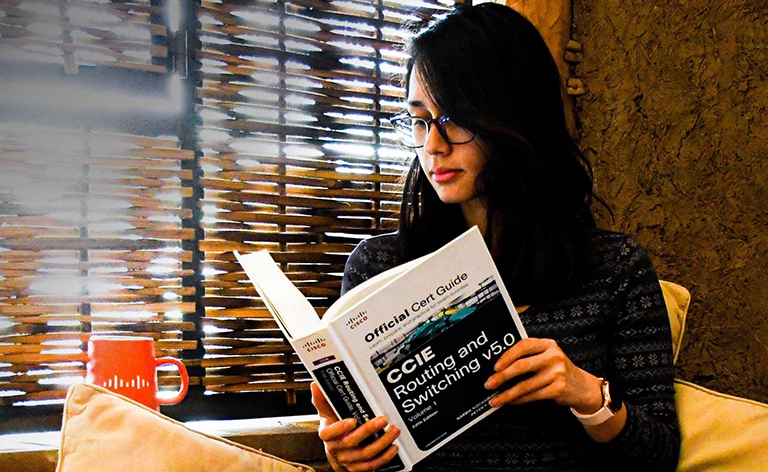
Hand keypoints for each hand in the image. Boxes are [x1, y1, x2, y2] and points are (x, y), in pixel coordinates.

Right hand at [311, 382, 400, 471]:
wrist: (337, 452)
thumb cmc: (333, 429)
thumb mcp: (326, 413)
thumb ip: (322, 400)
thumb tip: (316, 385)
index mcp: (327, 435)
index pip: (329, 433)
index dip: (340, 428)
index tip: (352, 421)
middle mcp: (336, 450)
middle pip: (351, 442)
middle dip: (368, 430)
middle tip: (383, 420)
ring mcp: (347, 460)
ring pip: (364, 454)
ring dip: (381, 443)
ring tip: (393, 431)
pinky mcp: (358, 468)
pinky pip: (371, 466)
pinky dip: (384, 457)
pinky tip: (393, 447)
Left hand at [484, 338, 602, 412]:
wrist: (582, 386)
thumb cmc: (557, 370)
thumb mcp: (547, 356)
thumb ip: (528, 356)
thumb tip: (499, 367)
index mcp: (548, 344)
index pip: (524, 345)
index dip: (507, 356)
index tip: (495, 367)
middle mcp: (554, 357)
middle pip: (522, 366)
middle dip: (502, 376)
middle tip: (489, 384)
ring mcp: (557, 373)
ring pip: (526, 385)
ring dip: (507, 393)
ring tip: (495, 399)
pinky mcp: (558, 389)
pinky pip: (533, 395)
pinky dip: (519, 399)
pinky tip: (511, 401)